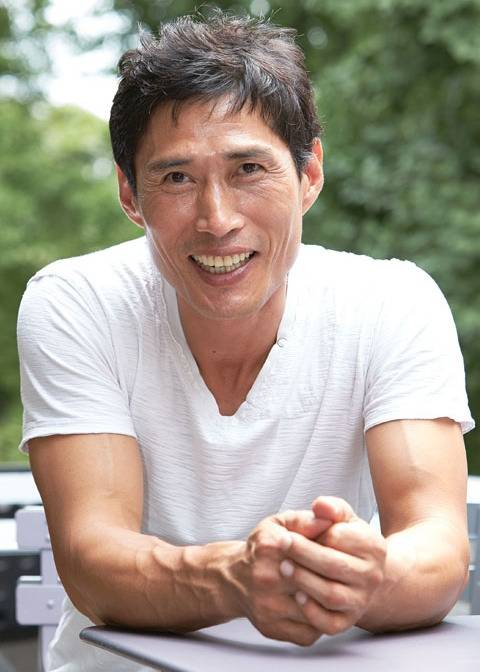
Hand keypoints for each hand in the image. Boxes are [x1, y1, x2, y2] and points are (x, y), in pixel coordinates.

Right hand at [228, 509, 334, 645]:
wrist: (233, 577)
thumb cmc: (262, 547)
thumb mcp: (281, 524)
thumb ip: (306, 520)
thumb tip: (330, 520)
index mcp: (269, 546)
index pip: (312, 552)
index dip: (332, 553)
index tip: (341, 554)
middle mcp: (265, 577)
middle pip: (315, 582)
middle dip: (333, 579)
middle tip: (345, 576)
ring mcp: (267, 606)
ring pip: (315, 610)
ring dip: (330, 603)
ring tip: (336, 591)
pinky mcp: (271, 628)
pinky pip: (308, 632)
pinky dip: (319, 622)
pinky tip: (321, 609)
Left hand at [280, 496, 386, 635]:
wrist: (355, 573)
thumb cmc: (343, 540)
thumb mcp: (341, 518)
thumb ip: (331, 508)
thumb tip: (320, 506)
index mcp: (374, 546)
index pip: (339, 537)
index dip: (314, 532)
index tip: (294, 529)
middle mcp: (373, 576)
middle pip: (334, 565)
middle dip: (304, 554)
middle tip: (283, 544)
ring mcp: (361, 601)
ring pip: (331, 595)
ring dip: (304, 580)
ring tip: (284, 566)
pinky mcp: (347, 622)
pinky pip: (328, 623)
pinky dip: (310, 611)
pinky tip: (296, 595)